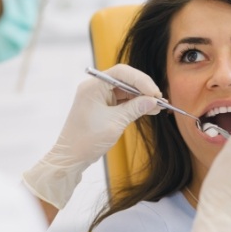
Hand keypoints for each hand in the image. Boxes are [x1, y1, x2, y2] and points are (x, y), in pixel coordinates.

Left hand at [22, 64, 161, 208]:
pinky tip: (149, 109)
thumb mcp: (115, 123)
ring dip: (141, 97)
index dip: (141, 80)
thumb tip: (153, 101)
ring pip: (125, 90)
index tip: (154, 93)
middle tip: (159, 99)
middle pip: (125, 79)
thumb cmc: (86, 140)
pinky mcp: (102, 106)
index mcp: (93, 87)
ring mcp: (99, 97)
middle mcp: (95, 88)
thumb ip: (135, 108)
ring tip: (158, 106)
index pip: (121, 73)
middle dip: (143, 88)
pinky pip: (122, 100)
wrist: (71, 158)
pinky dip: (135, 105)